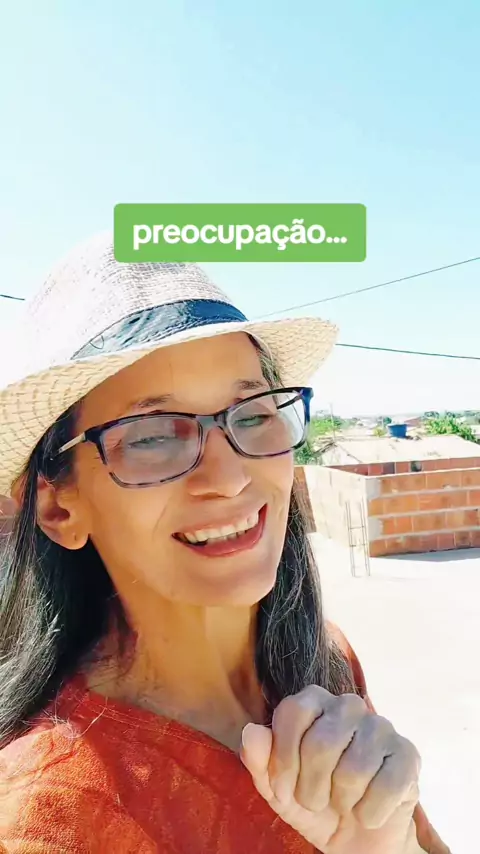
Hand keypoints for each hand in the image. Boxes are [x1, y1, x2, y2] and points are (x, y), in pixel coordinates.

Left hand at [241, 686, 421, 853]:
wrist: (355, 839)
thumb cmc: (312, 802)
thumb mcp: (276, 788)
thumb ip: (258, 759)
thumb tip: (251, 732)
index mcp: (314, 702)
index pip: (292, 711)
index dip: (283, 758)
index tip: (282, 787)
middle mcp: (349, 705)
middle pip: (321, 743)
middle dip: (311, 787)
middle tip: (314, 800)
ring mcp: (381, 727)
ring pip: (354, 769)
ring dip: (341, 801)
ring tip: (341, 804)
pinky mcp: (408, 755)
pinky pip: (387, 786)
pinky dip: (370, 812)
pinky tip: (367, 812)